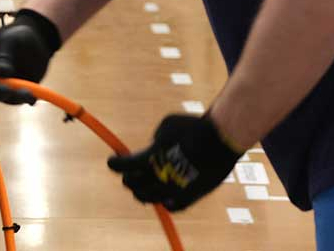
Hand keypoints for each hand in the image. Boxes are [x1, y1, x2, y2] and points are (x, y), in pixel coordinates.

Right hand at [0, 8, 61, 103]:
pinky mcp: (14, 91)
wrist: (37, 39)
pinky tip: (31, 96)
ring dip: (10, 97)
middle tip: (5, 89)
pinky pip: (15, 100)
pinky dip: (23, 100)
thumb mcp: (10, 40)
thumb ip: (3, 56)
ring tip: (26, 91)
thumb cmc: (17, 34)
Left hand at [107, 114, 241, 210]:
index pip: (122, 167)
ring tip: (144, 186)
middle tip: (130, 174)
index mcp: (148, 159)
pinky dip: (167, 204)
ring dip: (142, 193)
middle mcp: (158, 177)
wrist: (221, 139)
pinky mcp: (191, 196)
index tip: (113, 162)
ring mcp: (174, 190)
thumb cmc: (193, 127)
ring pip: (148, 199)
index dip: (115, 165)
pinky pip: (173, 208)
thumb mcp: (167, 125)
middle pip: (133, 185)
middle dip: (129, 178)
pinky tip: (165, 199)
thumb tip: (153, 146)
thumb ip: (156, 138)